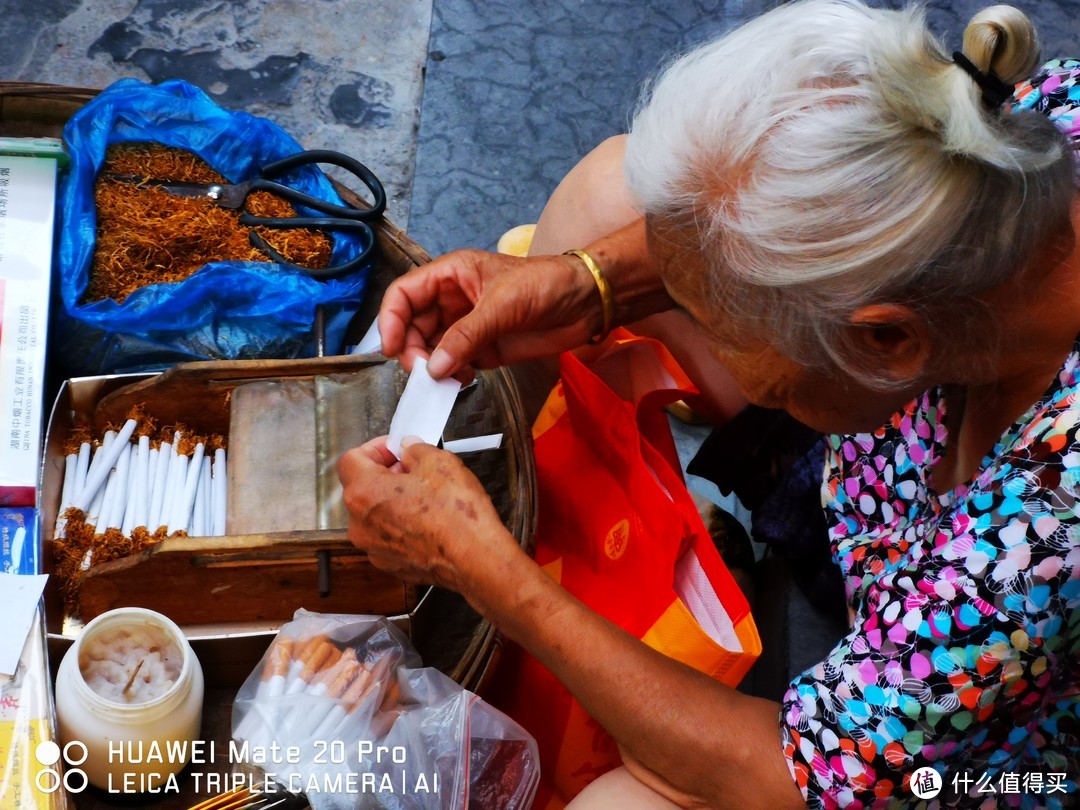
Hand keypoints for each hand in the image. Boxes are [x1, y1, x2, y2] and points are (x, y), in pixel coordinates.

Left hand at [337, 436, 517, 592]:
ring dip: (393, 501)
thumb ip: (415, 449)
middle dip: (385, 474)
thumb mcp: (439, 462)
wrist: (474, 559)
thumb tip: (408, 449)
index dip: (375, 448)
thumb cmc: (455, 515)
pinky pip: (388, 537)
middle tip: (414, 470)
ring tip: (425, 497)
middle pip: (361, 488)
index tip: (395, 449)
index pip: (351, 459)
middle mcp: (360, 523)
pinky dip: (402, 526)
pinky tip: (428, 522)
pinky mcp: (390, 564)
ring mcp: (373, 547)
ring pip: (374, 515)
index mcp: (364, 492)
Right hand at [378, 249, 601, 378]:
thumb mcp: (502, 305)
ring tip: (443, 380)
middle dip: (412, 350)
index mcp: (450, 275)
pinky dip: (450, 376)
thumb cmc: (546, 285)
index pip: (403, 295)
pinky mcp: (483, 349)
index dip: (390, 320)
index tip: (390, 349)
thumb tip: (433, 368)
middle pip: (412, 326)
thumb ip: (466, 336)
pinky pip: (454, 365)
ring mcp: (467, 326)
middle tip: (424, 373)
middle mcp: (452, 300)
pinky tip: (460, 382)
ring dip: (431, 367)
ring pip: (431, 349)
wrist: (587, 302)